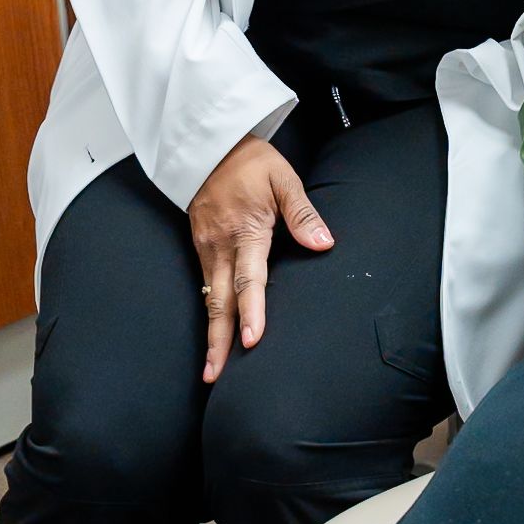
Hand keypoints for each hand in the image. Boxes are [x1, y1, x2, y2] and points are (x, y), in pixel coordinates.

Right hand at [188, 137, 333, 382]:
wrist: (208, 146)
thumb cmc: (251, 162)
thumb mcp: (283, 178)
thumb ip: (303, 213)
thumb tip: (324, 243)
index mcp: (246, 231)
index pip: (250, 280)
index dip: (252, 312)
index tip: (253, 341)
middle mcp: (220, 245)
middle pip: (221, 301)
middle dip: (219, 341)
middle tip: (216, 377)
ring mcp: (206, 248)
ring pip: (210, 298)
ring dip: (212, 333)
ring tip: (212, 368)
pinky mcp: (199, 246)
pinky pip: (205, 286)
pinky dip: (209, 313)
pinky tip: (214, 334)